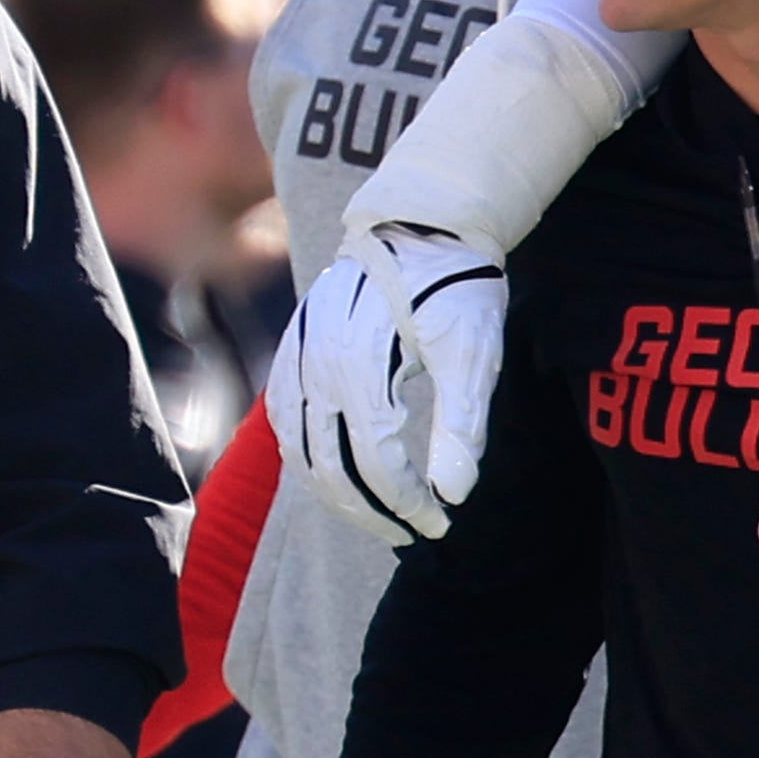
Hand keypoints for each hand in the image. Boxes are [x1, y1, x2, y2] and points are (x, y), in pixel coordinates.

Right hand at [270, 234, 505, 545]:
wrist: (423, 225)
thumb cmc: (456, 289)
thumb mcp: (473, 356)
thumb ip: (462, 427)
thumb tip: (454, 495)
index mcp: (363, 365)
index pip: (376, 462)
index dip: (407, 504)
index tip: (439, 524)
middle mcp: (318, 363)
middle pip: (330, 466)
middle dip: (371, 511)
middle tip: (411, 532)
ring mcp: (298, 355)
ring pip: (300, 450)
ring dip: (335, 493)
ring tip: (376, 516)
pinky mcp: (293, 348)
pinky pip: (285, 418)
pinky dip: (305, 457)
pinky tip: (333, 475)